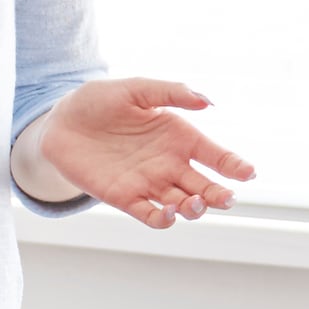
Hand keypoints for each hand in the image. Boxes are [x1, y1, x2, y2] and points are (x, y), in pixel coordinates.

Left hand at [27, 76, 256, 228]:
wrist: (60, 121)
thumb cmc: (100, 101)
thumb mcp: (136, 89)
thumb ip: (170, 93)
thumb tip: (207, 102)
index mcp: (179, 137)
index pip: (215, 156)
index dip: (234, 166)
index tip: (248, 172)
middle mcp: (170, 164)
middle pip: (205, 186)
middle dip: (220, 194)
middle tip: (227, 197)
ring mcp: (149, 183)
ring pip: (183, 205)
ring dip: (195, 208)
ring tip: (196, 202)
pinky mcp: (125, 198)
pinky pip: (151, 215)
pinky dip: (163, 219)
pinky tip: (169, 211)